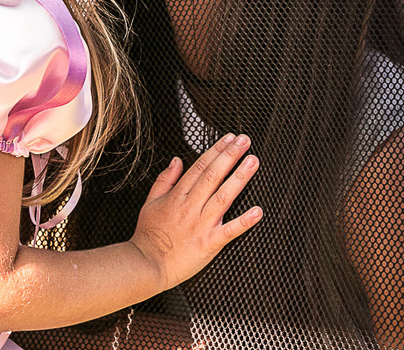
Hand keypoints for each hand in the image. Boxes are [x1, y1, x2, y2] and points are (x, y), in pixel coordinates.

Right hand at [129, 133, 262, 290]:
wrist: (145, 265)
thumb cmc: (148, 236)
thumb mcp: (150, 202)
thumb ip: (164, 179)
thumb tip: (176, 160)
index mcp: (178, 196)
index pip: (200, 167)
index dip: (216, 150)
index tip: (229, 138)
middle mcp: (190, 207)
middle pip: (213, 176)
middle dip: (230, 156)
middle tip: (245, 141)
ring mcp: (200, 225)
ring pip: (223, 197)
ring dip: (239, 178)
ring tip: (252, 162)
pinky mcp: (208, 244)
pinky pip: (229, 231)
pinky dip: (244, 222)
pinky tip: (257, 211)